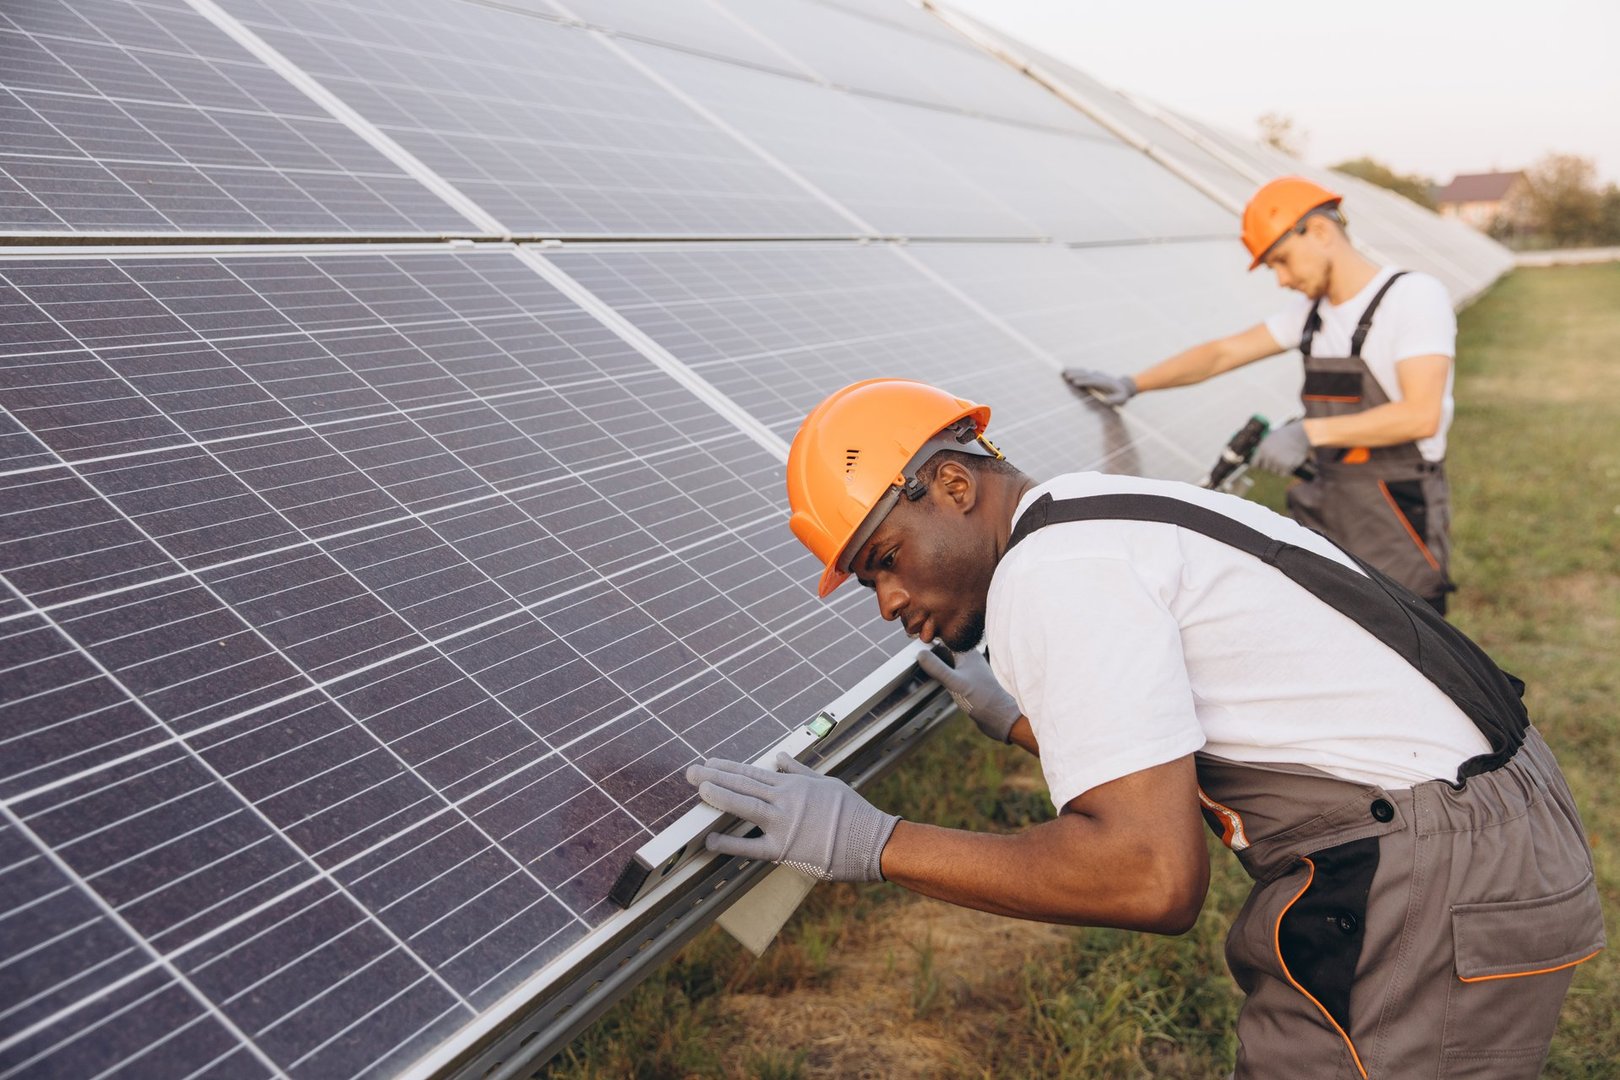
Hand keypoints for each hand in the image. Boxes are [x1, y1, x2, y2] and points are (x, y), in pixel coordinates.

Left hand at [686, 753, 898, 881]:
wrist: (870, 840)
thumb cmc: (852, 812)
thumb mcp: (826, 782)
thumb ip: (799, 771)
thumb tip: (781, 757)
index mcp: (793, 784)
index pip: (753, 772)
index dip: (728, 767)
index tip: (709, 762)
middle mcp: (784, 800)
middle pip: (742, 784)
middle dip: (714, 777)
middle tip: (691, 772)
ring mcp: (782, 824)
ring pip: (743, 806)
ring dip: (718, 796)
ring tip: (698, 791)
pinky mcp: (784, 850)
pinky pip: (750, 847)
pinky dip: (729, 843)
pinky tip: (710, 839)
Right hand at [917, 646, 1020, 742]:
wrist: (1001, 718)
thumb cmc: (983, 699)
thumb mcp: (955, 682)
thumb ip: (937, 668)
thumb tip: (920, 654)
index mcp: (969, 654)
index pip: (945, 642)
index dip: (931, 642)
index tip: (916, 644)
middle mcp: (970, 661)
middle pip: (946, 652)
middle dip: (932, 654)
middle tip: (916, 657)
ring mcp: (970, 673)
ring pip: (949, 664)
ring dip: (938, 665)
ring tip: (922, 667)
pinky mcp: (970, 685)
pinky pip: (953, 676)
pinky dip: (943, 676)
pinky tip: (936, 681)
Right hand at [1061, 368, 1136, 406]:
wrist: (1124, 386)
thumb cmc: (1122, 395)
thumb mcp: (1122, 399)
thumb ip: (1115, 400)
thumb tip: (1106, 401)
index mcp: (1105, 382)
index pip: (1093, 381)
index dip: (1084, 382)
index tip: (1075, 382)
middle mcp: (1099, 377)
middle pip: (1086, 375)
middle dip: (1076, 375)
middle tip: (1066, 375)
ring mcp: (1096, 375)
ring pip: (1083, 372)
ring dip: (1073, 371)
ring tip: (1063, 370)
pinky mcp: (1092, 376)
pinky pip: (1082, 373)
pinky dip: (1074, 371)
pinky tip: (1066, 371)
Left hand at [1253, 419, 1311, 474]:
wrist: (1300, 434)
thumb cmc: (1286, 434)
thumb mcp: (1270, 437)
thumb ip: (1263, 447)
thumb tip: (1258, 457)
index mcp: (1262, 449)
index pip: (1254, 464)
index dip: (1258, 465)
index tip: (1261, 465)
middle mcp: (1268, 456)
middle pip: (1265, 469)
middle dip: (1270, 465)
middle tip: (1277, 459)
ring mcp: (1277, 462)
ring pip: (1274, 471)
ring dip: (1278, 468)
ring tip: (1284, 460)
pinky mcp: (1286, 466)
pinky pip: (1283, 474)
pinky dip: (1286, 471)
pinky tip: (1289, 464)